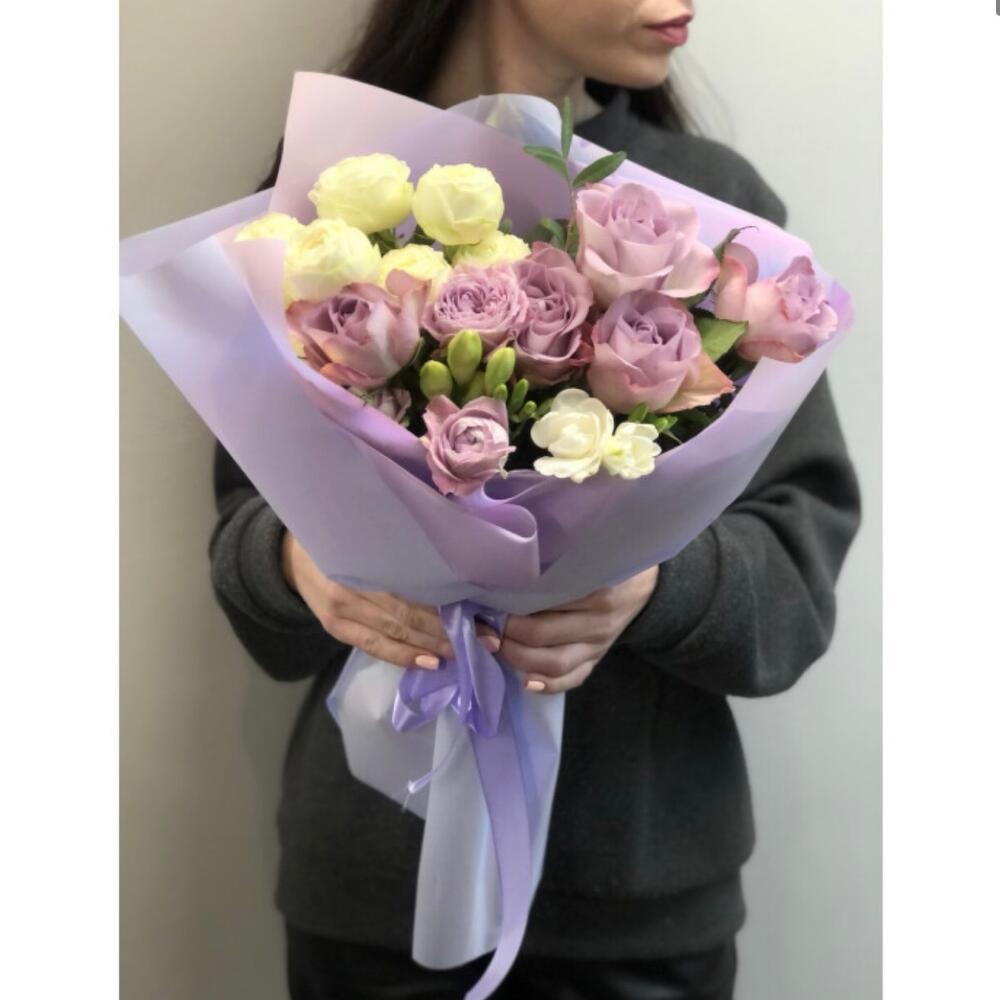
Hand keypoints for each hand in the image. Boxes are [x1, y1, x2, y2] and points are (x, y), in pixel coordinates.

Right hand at [281, 532, 468, 669]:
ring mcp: (342, 610)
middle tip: (487, 638)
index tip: (483, 608)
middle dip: (450, 628)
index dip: (451, 599)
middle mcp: (354, 584)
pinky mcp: (335, 628)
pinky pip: (374, 646)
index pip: (417, 582)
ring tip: (465, 653)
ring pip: (396, 631)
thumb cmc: (343, 539)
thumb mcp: (370, 535)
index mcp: (368, 555)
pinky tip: (429, 663)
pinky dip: (403, 656)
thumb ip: (403, 550)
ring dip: (433, 645)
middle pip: (411, 611)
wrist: (291, 555)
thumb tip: (456, 569)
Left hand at [492, 567, 659, 693]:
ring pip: (554, 662)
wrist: (644, 586)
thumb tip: (501, 573)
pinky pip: (573, 679)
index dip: (507, 603)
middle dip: (504, 633)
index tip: (482, 600)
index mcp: (595, 589)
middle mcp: (598, 621)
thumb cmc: (603, 561)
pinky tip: (526, 681)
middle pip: (541, 634)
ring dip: (517, 658)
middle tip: (481, 624)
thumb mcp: (583, 555)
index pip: (542, 600)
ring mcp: (599, 645)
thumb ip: (552, 563)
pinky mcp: (598, 659)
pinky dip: (547, 685)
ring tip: (494, 646)